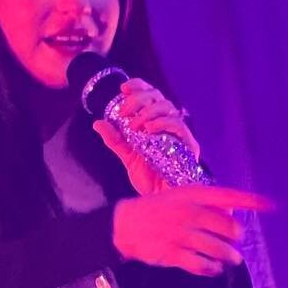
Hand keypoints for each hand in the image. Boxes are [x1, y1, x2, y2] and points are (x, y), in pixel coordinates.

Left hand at [93, 78, 199, 196]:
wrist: (161, 200)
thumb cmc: (149, 179)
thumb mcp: (127, 157)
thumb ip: (115, 140)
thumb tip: (98, 122)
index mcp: (154, 123)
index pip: (150, 95)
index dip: (138, 87)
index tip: (123, 88)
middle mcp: (167, 124)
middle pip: (157, 96)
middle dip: (139, 99)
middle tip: (125, 112)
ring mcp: (179, 134)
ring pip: (167, 106)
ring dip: (148, 112)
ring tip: (135, 126)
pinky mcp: (189, 145)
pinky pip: (178, 125)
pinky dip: (162, 123)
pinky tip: (150, 130)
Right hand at [112, 183, 272, 277]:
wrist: (125, 224)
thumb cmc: (157, 210)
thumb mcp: (180, 197)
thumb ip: (206, 204)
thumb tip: (234, 214)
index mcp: (193, 195)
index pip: (229, 196)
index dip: (251, 201)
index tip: (270, 205)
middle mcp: (190, 213)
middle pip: (229, 228)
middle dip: (235, 238)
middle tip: (234, 242)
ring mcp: (182, 234)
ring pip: (219, 249)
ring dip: (229, 257)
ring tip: (230, 259)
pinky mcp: (174, 254)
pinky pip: (202, 265)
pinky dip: (212, 269)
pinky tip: (214, 268)